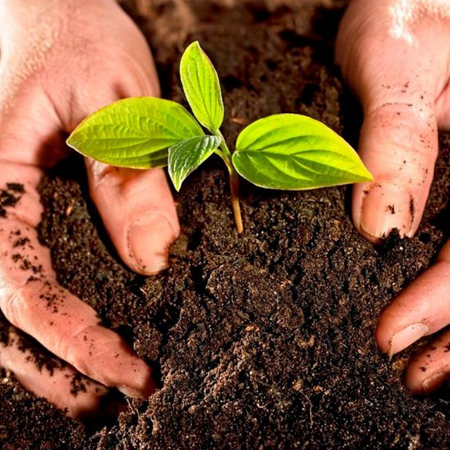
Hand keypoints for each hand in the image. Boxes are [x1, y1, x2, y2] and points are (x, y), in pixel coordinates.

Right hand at [0, 0, 179, 416]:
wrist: (41, 2)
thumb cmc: (71, 31)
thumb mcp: (115, 100)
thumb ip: (129, 182)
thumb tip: (156, 260)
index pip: (20, 285)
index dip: (74, 340)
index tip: (131, 372)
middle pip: (1, 315)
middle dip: (57, 368)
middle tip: (114, 402)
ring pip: (4, 304)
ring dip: (49, 357)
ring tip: (99, 392)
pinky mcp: (7, 205)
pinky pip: (19, 274)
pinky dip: (49, 318)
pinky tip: (82, 338)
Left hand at [336, 0, 449, 392]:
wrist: (415, 0)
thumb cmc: (412, 12)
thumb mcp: (398, 66)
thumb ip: (397, 143)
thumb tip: (378, 230)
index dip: (445, 301)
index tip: (391, 339)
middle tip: (410, 375)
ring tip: (420, 370)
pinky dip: (449, 289)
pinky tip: (425, 317)